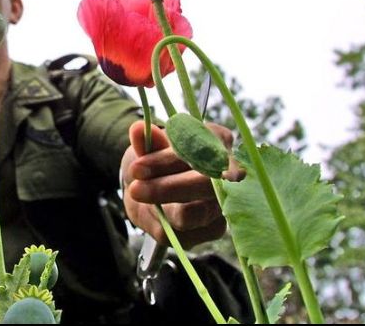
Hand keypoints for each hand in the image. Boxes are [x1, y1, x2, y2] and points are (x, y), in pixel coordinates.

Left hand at [121, 121, 243, 248]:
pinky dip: (165, 226)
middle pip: (205, 184)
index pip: (199, 151)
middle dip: (167, 188)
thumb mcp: (147, 148)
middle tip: (136, 189)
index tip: (137, 168)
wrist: (150, 188)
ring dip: (163, 208)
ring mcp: (225, 203)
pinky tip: (155, 215)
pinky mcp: (215, 229)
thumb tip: (138, 129)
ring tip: (140, 198)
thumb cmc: (154, 162)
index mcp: (217, 140)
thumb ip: (146, 142)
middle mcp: (228, 173)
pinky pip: (188, 235)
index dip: (166, 161)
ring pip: (196, 213)